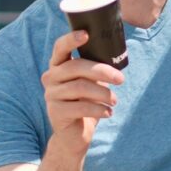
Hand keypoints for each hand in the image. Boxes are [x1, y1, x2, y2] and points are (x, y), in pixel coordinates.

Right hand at [40, 30, 124, 162]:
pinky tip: (108, 113)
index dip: (71, 39)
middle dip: (102, 71)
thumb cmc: (85, 103)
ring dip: (103, 94)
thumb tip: (116, 55)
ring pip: (80, 87)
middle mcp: (50, 77)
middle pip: (76, 67)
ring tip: (115, 101)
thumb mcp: (90, 83)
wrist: (74, 136)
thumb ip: (96, 68)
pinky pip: (80, 107)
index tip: (86, 34)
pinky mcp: (55, 112)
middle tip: (121, 79)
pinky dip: (99, 109)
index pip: (60, 48)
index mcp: (58, 66)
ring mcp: (50, 95)